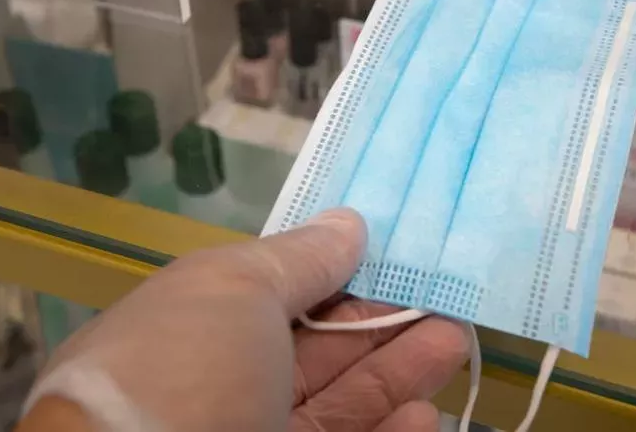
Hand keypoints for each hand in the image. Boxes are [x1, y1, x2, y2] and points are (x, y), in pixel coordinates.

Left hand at [21, 209, 467, 431]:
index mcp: (192, 332)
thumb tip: (348, 223)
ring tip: (452, 341)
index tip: (389, 256)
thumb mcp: (233, 286)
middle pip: (314, 354)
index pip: (271, 298)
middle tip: (442, 299)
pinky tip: (426, 415)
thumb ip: (299, 258)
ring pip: (339, 405)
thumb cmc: (182, 370)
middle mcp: (221, 391)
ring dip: (398, 375)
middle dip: (381, 325)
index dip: (331, 275)